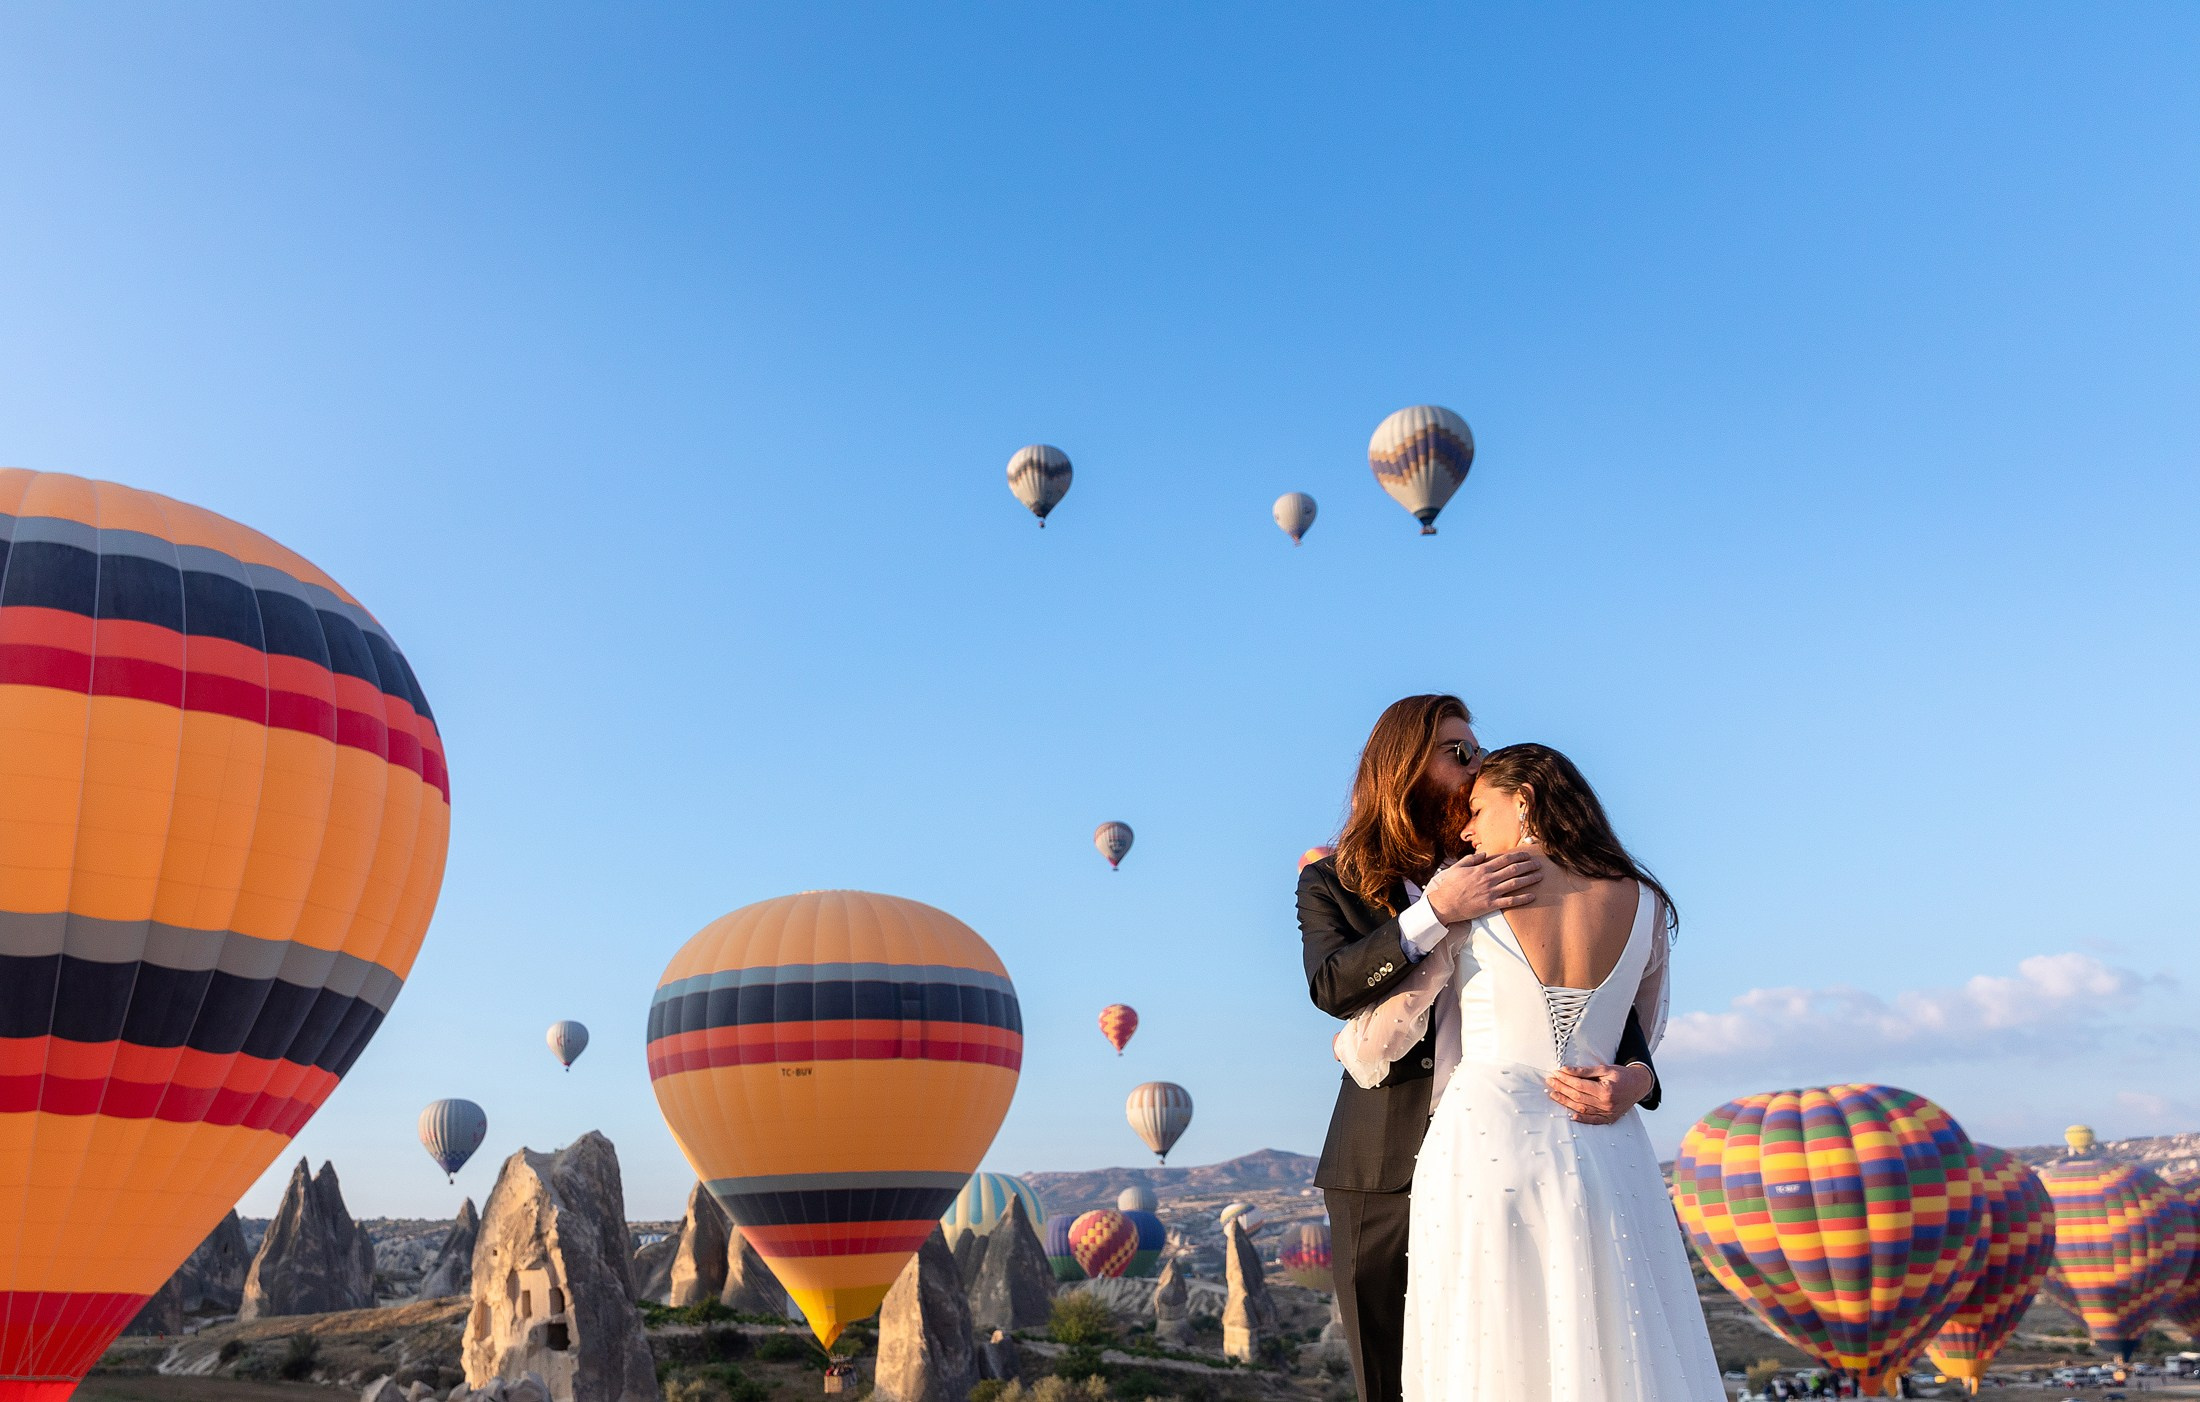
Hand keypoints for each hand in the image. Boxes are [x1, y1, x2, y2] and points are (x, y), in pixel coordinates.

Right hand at [1423, 851, 1542, 923]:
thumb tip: (1484, 854)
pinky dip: (1523, 899)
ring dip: (1529, 879)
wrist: (1444, 904)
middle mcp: (1489, 879)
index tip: (1527, 855)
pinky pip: (1510, 901)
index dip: (1518, 856)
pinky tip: (1532, 896)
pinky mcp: (1491, 905)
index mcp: (1481, 869)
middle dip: (1528, 866)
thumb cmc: (1449, 885)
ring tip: (1539, 876)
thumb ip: (1471, 859)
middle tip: (1539, 864)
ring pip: (1515, 883)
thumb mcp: (1458, 867)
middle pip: (1513, 870)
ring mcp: (1491, 892)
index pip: (1504, 859)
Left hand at [1545, 1062, 1652, 1124]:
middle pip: (1578, 1097)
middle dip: (1562, 1089)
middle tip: (1550, 1082)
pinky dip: (1581, 1118)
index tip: (1556, 1074)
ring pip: (1582, 1109)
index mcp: (1606, 1091)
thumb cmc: (1622, 1075)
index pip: (1580, 1085)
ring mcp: (1608, 1113)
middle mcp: (1606, 1104)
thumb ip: (1585, 1071)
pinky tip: (1570, 1114)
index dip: (1566, 1080)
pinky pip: (1593, 1120)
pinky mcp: (1609, 1118)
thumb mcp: (1605, 1069)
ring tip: (1554, 1095)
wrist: (1639, 1085)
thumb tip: (1566, 1070)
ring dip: (1566, 1102)